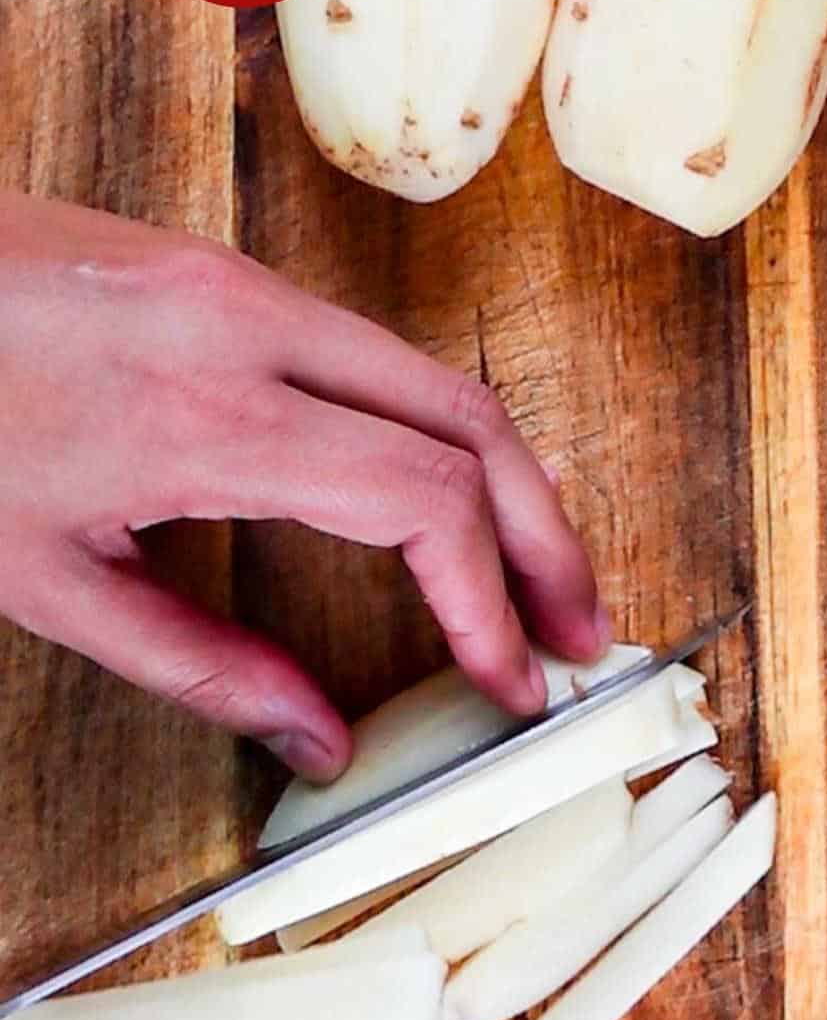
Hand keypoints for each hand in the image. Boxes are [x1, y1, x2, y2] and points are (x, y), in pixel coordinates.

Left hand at [0, 191, 609, 779]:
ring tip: (536, 578)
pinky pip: (381, 357)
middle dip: (550, 536)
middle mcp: (254, 331)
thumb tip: (318, 745)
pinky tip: (447, 501)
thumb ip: (201, 669)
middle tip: (581, 629)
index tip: (511, 679)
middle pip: (471, 424)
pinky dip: (442, 439)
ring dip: (509, 483)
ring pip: (438, 381)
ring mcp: (250, 287)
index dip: (489, 600)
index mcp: (211, 416)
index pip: (423, 500)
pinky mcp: (236, 274)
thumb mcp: (49, 580)